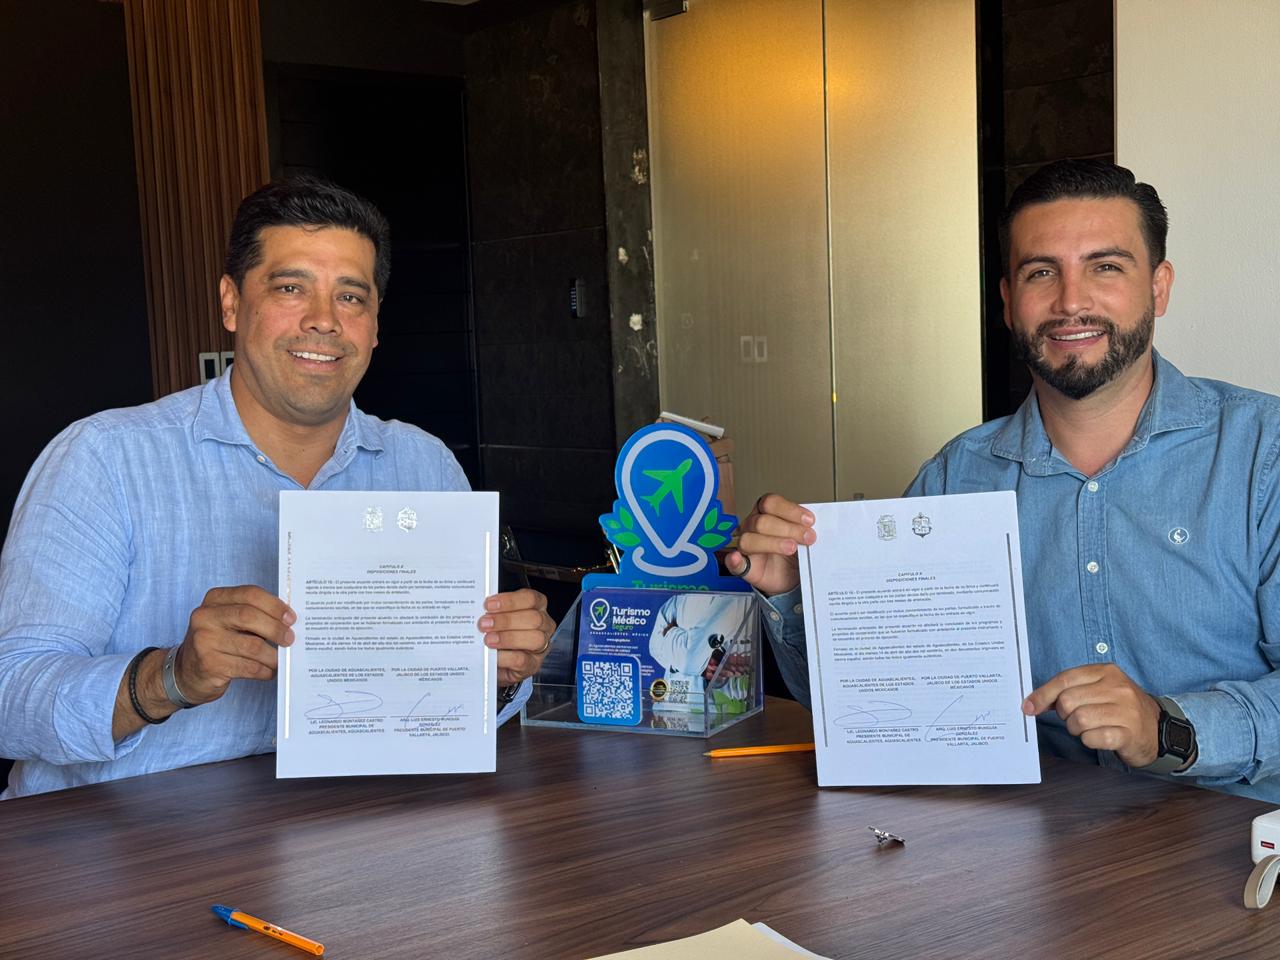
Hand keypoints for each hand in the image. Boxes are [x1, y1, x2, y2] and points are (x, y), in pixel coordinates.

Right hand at [174, 585, 296, 703]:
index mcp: (215, 599)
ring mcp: (204, 640)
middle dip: (275, 628)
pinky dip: (264, 670)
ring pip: (251, 645)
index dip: (275, 605)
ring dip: (272, 655)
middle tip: (290, 639)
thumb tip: (288, 622)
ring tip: (280, 660)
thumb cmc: (217, 642)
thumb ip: (253, 615)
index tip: (291, 618)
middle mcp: (205, 616)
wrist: (185, 672)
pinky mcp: (208, 664)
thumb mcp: (229, 621)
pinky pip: (247, 667)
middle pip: (249, 616)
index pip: (250, 594)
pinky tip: (268, 671)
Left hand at [479, 588, 555, 685]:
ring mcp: (541, 646)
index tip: (488, 605)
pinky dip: (506, 657)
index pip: (530, 598)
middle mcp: (544, 624)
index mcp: (537, 606)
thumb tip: (478, 609)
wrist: (495, 662)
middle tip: (484, 623)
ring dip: (508, 638)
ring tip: (488, 639)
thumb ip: (492, 612)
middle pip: (533, 618)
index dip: (510, 601)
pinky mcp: (534, 665)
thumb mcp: (498, 617)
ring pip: (534, 638)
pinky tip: (493, 655)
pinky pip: (524, 660)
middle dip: (506, 620)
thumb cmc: (498, 632)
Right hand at [724, 493, 815, 596]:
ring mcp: (746, 546)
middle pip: (762, 521)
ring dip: (772, 543)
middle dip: (788, 529)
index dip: (790, 510)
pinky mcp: (744, 567)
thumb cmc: (795, 551)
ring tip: (791, 548)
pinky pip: (734, 563)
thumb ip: (805, 528)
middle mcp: (752, 526)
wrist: (792, 576)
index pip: (770, 502)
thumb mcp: (803, 536)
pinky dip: (734, 560)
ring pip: (749, 539)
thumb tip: (815, 526)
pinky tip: (737, 558)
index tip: (809, 520)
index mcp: (766, 512)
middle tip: (808, 538)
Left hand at [1022, 663, 1161, 766]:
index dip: (1042, 694)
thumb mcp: (1099, 690)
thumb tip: (1034, 701)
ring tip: (1089, 728)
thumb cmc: (1120, 708)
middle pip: (1068, 701)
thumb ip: (1070, 690)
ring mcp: (1126, 711)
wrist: (1158, 729)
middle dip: (1064, 714)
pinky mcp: (1129, 734)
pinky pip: (1092, 738)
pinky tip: (1100, 737)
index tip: (1028, 707)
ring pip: (1078, 720)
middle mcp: (1117, 688)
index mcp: (1106, 672)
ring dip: (1076, 729)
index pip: (1065, 679)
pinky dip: (1089, 740)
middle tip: (1075, 718)